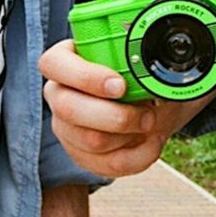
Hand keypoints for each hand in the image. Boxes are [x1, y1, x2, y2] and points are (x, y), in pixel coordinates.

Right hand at [39, 40, 215, 176]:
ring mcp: (67, 128)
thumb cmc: (140, 74)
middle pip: (68, 109)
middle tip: (147, 111)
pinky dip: (140, 155)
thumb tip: (162, 54)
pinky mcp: (83, 156)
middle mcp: (58, 95)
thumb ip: (142, 51)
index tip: (120, 85)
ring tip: (150, 121)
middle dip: (115, 114)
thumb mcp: (142, 56)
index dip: (84, 76)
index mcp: (63, 62)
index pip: (53, 64)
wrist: (153, 103)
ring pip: (92, 140)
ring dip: (131, 133)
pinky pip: (109, 164)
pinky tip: (152, 141)